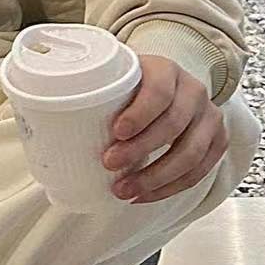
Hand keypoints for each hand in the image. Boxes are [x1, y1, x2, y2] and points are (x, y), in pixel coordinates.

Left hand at [102, 55, 226, 204]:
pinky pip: (198, 171)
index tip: (116, 132)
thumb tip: (46, 114)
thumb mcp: (120, 77)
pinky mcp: (218, 140)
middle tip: (110, 164)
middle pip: (173, 125)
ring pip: (190, 154)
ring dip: (155, 177)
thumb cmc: (135, 86)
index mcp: (167, 69)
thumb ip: (97, 89)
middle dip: (141, 150)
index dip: (139, 113)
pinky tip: (144, 195)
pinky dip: (170, 188)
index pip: (159, 91)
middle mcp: (194, 90)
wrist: (169, 85)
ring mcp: (210, 116)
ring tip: (123, 190)